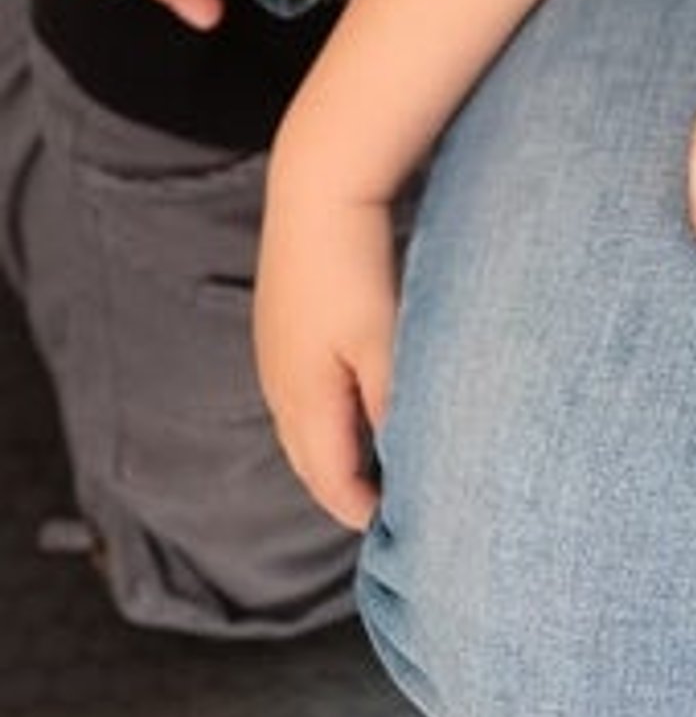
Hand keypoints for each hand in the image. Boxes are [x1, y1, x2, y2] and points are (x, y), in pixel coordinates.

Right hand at [254, 177, 396, 529]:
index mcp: (304, 398)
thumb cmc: (355, 263)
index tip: (399, 528)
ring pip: (302, 430)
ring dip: (333, 454)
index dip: (363, 510)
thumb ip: (390, 403)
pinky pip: (299, 396)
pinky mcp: (278, 329)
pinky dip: (325, 418)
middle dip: (343, 491)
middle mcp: (279, 386)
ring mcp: (273, 356)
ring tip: (375, 468)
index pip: (330, 480)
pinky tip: (353, 406)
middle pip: (310, 463)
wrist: (317, 188)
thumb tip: (402, 459)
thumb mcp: (382, 337)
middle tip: (385, 510)